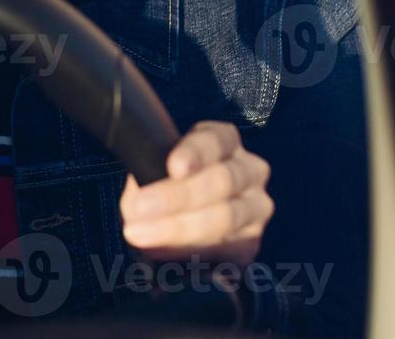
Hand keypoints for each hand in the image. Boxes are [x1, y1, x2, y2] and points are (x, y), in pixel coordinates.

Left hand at [118, 120, 272, 264]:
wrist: (186, 223)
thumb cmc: (165, 185)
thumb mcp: (153, 169)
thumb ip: (146, 176)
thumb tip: (138, 202)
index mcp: (224, 142)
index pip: (214, 140)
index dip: (194, 153)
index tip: (174, 167)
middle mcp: (249, 170)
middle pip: (222, 180)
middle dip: (177, 196)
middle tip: (139, 209)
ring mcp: (256, 207)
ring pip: (225, 217)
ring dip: (179, 228)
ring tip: (142, 234)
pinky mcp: (252, 242)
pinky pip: (228, 249)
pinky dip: (193, 253)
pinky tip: (167, 254)